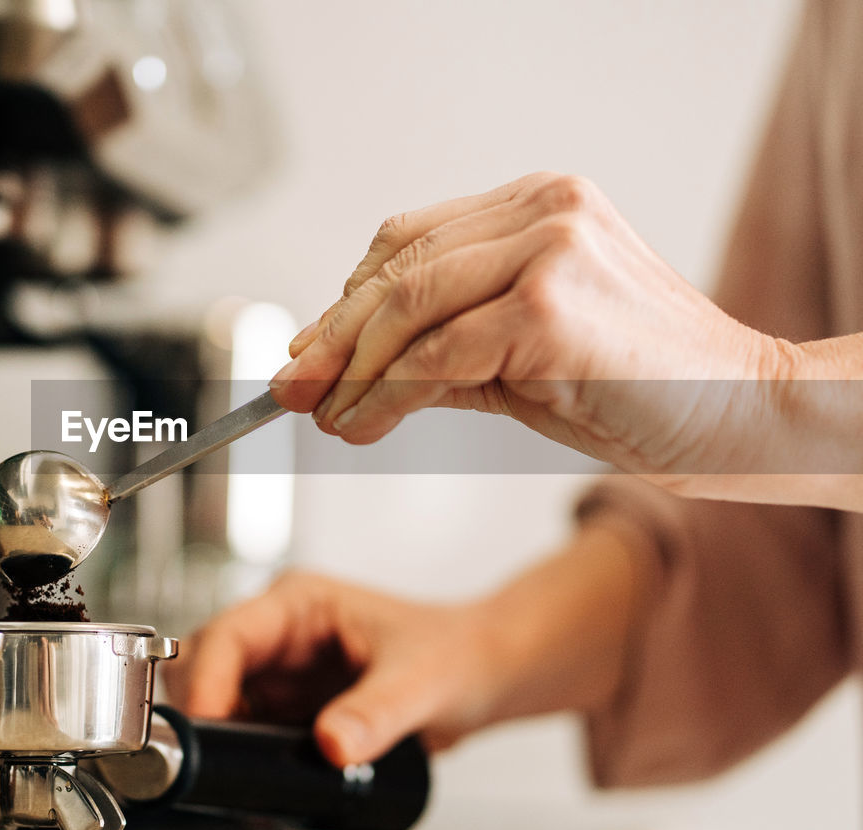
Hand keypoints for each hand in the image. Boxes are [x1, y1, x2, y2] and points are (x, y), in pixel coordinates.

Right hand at [165, 571, 499, 766]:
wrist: (481, 677)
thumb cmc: (456, 652)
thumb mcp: (420, 681)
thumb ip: (377, 713)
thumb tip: (331, 744)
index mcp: (299, 603)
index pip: (229, 634)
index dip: (209, 680)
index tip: (208, 723)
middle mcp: (280, 634)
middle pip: (206, 666)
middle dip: (201, 710)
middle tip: (211, 757)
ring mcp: (280, 673)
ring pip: (217, 702)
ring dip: (218, 736)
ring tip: (237, 772)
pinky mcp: (287, 710)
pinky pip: (243, 732)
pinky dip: (238, 756)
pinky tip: (256, 781)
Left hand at [269, 172, 793, 488]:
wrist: (737, 415)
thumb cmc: (635, 388)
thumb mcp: (517, 359)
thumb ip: (435, 354)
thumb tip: (337, 377)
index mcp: (536, 205)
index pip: (406, 243)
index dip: (345, 302)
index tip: (307, 352)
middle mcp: (542, 208)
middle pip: (394, 269)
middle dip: (331, 339)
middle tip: (293, 389)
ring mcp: (549, 249)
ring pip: (405, 308)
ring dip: (351, 372)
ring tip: (327, 417)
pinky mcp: (549, 306)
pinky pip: (436, 355)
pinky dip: (386, 396)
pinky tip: (364, 424)